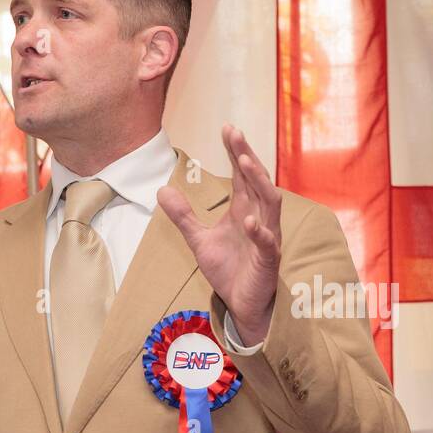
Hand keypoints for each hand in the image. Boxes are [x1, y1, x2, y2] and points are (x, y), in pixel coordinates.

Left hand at [157, 124, 281, 343]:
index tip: (226, 128)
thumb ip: (184, 216)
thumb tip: (162, 190)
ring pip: (270, 203)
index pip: (243, 174)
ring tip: (245, 162)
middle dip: (247, 155)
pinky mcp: (268, 261)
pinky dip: (261, 232)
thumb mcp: (199, 240)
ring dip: (259, 182)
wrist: (241, 304)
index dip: (236, 151)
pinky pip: (268, 243)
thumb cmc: (228, 270)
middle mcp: (259, 218)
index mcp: (245, 210)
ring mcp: (267, 238)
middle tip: (234, 133)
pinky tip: (250, 222)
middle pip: (258, 180)